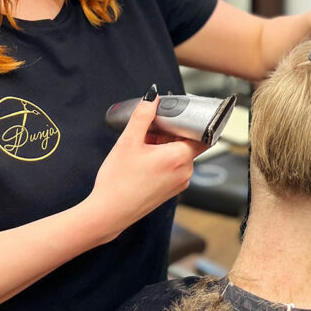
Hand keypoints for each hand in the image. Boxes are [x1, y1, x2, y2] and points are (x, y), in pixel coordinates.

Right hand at [89, 96, 205, 239]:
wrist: (108, 213)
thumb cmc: (118, 182)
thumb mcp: (128, 141)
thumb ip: (143, 116)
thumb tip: (153, 97)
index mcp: (179, 158)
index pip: (201, 134)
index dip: (190, 122)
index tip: (178, 116)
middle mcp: (185, 172)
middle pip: (188, 143)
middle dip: (170, 134)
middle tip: (149, 131)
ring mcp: (180, 183)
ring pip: (180, 156)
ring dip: (165, 146)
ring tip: (143, 147)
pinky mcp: (171, 191)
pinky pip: (174, 168)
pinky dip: (163, 160)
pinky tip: (143, 161)